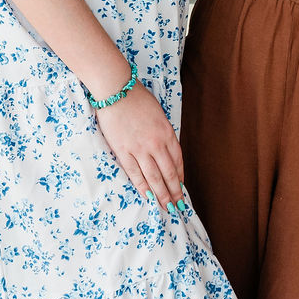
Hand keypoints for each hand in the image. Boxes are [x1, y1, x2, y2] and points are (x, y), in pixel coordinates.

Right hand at [94, 79, 186, 211]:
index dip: (180, 176)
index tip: (181, 187)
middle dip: (174, 191)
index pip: (178, 160)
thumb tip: (165, 151)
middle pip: (169, 173)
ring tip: (166, 207)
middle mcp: (157, 143)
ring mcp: (140, 149)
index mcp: (167, 133)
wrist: (117, 91)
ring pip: (154, 178)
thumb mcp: (158, 114)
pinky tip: (147, 197)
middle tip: (178, 206)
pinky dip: (142, 187)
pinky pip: (135, 174)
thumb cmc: (137, 99)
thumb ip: (163, 133)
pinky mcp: (123, 151)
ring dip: (161, 195)